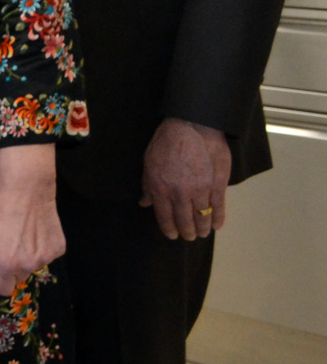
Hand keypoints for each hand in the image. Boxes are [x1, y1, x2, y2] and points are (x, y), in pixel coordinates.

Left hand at [0, 144, 66, 295]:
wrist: (28, 191)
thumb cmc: (1, 212)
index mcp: (6, 264)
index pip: (3, 289)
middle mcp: (28, 265)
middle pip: (18, 278)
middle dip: (12, 266)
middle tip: (10, 245)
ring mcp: (46, 258)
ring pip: (33, 267)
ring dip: (28, 257)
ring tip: (24, 234)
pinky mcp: (59, 250)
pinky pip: (47, 257)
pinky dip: (42, 248)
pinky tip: (37, 232)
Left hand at [140, 118, 230, 240]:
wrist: (191, 127)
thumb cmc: (166, 143)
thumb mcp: (148, 163)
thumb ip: (148, 186)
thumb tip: (145, 203)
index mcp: (160, 189)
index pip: (164, 217)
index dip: (169, 229)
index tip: (172, 235)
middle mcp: (180, 194)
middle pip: (184, 221)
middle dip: (186, 232)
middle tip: (188, 236)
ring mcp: (200, 190)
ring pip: (202, 217)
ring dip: (202, 229)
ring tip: (201, 234)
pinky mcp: (217, 185)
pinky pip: (218, 207)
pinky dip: (218, 219)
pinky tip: (216, 226)